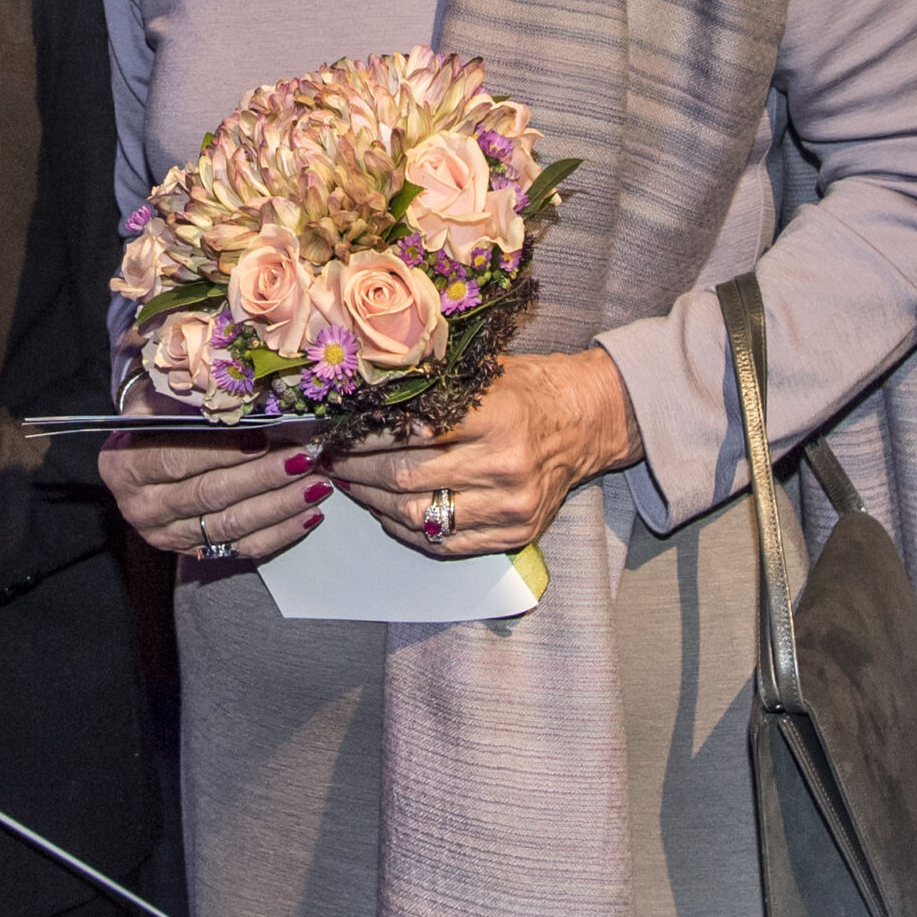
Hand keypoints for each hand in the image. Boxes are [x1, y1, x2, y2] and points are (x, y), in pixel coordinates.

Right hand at [100, 392, 332, 563]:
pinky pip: (242, 549)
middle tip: (303, 458)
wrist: (144, 456)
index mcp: (123, 466)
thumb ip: (188, 399)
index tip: (261, 438)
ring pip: (230, 525)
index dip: (219, 450)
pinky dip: (279, 533)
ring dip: (278, 505)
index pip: (174, 459)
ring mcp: (167, 535)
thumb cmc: (158, 419)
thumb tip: (240, 389)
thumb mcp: (158, 401)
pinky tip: (308, 514)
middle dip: (261, 477)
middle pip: (207, 494)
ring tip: (315, 484)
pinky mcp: (194, 552)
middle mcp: (140, 507)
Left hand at [328, 347, 639, 556]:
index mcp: (494, 416)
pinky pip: (444, 544)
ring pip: (419, 516)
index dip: (362, 437)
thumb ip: (427, 385)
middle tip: (331, 460)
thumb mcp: (480, 373)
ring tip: (350, 485)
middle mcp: (505, 465)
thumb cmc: (524, 390)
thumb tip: (357, 395)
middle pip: (406, 479)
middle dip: (357, 471)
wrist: (586, 420)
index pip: (408, 433)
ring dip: (373, 503)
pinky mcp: (516, 535)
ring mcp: (512, 506)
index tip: (334, 433)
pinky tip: (384, 511)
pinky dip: (405, 530)